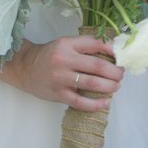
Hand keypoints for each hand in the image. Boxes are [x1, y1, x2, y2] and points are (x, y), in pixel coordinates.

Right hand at [9, 36, 123, 111]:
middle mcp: (64, 60)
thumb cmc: (50, 55)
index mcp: (67, 44)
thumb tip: (112, 49)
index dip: (111, 49)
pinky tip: (106, 102)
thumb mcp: (65, 43)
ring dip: (109, 86)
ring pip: (92, 84)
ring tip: (116, 86)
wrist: (26, 68)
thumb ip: (85, 46)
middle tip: (121, 74)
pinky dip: (96, 104)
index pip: (94, 44)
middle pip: (97, 66)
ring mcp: (61, 78)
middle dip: (114, 71)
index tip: (121, 55)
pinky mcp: (58, 94)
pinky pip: (80, 102)